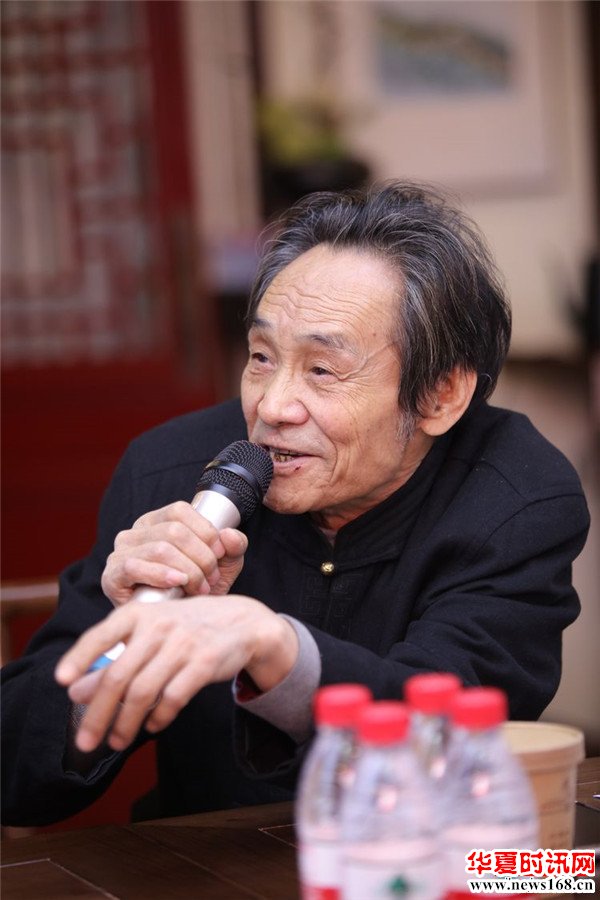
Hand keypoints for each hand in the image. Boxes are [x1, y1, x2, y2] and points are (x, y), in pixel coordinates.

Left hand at [55, 595, 297, 752]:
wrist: (243, 621)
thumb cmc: (186, 629)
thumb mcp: (148, 637)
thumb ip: (113, 661)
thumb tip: (74, 691)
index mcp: (138, 613)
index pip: (100, 635)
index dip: (79, 658)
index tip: (61, 682)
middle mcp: (158, 626)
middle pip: (118, 676)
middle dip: (98, 714)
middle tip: (84, 742)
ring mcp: (183, 643)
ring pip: (143, 691)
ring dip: (125, 723)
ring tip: (116, 742)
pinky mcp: (205, 661)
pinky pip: (174, 697)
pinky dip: (159, 717)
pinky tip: (152, 726)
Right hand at [101, 501, 247, 605]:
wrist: (175, 626)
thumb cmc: (195, 590)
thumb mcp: (223, 565)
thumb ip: (234, 546)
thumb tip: (229, 535)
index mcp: (156, 521)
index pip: (180, 511)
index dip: (206, 532)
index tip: (220, 555)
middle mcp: (135, 532)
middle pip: (174, 531)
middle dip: (201, 557)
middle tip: (211, 579)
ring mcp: (120, 553)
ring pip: (160, 548)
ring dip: (188, 571)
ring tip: (199, 588)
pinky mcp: (111, 577)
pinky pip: (134, 567)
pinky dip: (160, 574)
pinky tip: (177, 583)